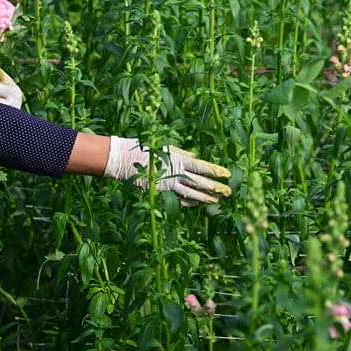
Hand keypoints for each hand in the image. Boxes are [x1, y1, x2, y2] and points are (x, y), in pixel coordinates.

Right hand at [103, 137, 231, 205]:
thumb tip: (194, 157)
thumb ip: (181, 153)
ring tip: (216, 200)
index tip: (227, 174)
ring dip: (204, 197)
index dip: (215, 171)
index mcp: (177, 160)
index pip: (201, 166)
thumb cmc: (143, 149)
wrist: (123, 159)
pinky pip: (177, 199)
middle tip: (228, 192)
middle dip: (214, 187)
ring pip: (190, 193)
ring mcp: (167, 184)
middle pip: (199, 182)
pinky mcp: (158, 192)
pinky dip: (188, 201)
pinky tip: (196, 203)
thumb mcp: (165, 147)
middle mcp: (174, 173)